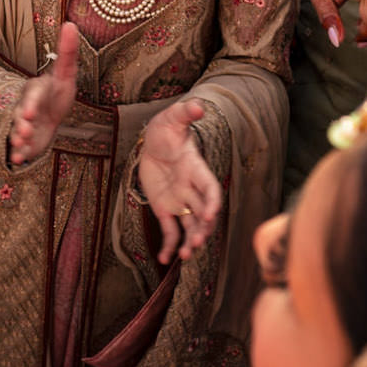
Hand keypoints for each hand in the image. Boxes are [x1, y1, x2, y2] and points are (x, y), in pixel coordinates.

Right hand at [9, 20, 79, 166]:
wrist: (50, 115)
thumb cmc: (57, 92)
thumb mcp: (66, 73)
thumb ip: (67, 52)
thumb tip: (71, 23)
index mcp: (36, 91)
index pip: (32, 96)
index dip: (30, 104)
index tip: (29, 112)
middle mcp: (25, 108)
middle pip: (19, 115)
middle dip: (20, 123)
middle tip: (23, 130)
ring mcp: (23, 125)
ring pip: (17, 131)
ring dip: (17, 138)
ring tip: (20, 145)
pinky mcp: (26, 141)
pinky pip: (20, 148)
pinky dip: (18, 154)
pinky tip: (18, 160)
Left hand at [137, 100, 218, 264]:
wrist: (153, 142)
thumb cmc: (166, 129)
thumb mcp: (172, 118)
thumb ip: (185, 114)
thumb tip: (197, 107)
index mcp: (196, 170)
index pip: (210, 189)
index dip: (212, 202)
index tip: (211, 215)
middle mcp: (191, 190)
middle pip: (202, 213)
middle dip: (203, 228)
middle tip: (197, 242)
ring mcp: (180, 202)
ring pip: (190, 226)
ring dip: (190, 241)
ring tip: (185, 255)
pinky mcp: (165, 210)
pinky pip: (170, 232)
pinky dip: (168, 246)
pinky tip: (164, 260)